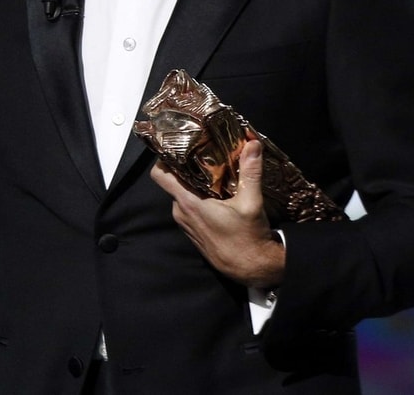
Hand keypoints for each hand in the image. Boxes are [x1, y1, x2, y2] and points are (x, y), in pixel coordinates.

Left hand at [149, 138, 285, 288]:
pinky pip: (188, 207)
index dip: (164, 158)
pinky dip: (198, 198)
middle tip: (204, 154)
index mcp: (188, 203)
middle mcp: (180, 212)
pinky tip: (217, 194)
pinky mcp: (192, 230)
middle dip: (187, 168)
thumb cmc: (248, 238)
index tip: (178, 146)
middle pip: (174, 182)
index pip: (160, 175)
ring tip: (214, 172)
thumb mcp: (251, 202)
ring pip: (182, 194)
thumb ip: (250, 171)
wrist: (251, 269)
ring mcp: (185, 223)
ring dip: (195, 184)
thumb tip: (253, 144)